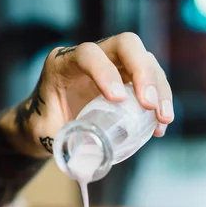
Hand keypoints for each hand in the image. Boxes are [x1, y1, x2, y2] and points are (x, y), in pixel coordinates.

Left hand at [16, 32, 173, 155]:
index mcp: (63, 63)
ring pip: (146, 61)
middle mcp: (92, 56)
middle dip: (143, 72)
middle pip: (127, 46)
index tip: (117, 99)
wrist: (45, 124)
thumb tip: (81, 161)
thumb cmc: (41, 125)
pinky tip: (160, 127)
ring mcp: (114, 65)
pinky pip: (151, 82)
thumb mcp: (42, 132)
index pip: (88, 54)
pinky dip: (160, 102)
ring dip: (160, 89)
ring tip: (163, 120)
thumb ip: (59, 140)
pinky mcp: (128, 79)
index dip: (104, 71)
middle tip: (149, 105)